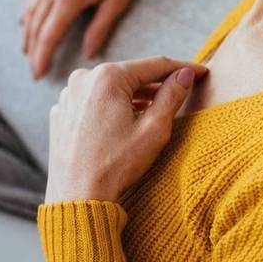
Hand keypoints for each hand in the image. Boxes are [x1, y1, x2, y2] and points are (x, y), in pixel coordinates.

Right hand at [21, 0, 148, 79]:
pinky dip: (28, 12)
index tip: (39, 74)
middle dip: (33, 51)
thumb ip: (99, 29)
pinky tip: (27, 22)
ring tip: (28, 51)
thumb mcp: (116, 2)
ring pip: (31, 11)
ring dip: (27, 34)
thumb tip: (88, 54)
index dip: (42, 57)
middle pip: (36, 26)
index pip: (49, 36)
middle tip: (34, 71)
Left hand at [45, 56, 208, 203]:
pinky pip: (92, 101)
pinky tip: (123, 122)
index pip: (154, 65)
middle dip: (156, 83)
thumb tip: (185, 74)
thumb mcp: (154, 129)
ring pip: (110, 88)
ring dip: (133, 96)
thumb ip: (172, 95)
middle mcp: (83, 78)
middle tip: (181, 89)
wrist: (77, 196)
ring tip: (155, 108)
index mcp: (107, 77)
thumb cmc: (115, 165)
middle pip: (130, 75)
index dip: (182, 68)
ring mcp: (68, 95)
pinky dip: (110, 107)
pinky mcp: (61, 112)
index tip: (201, 71)